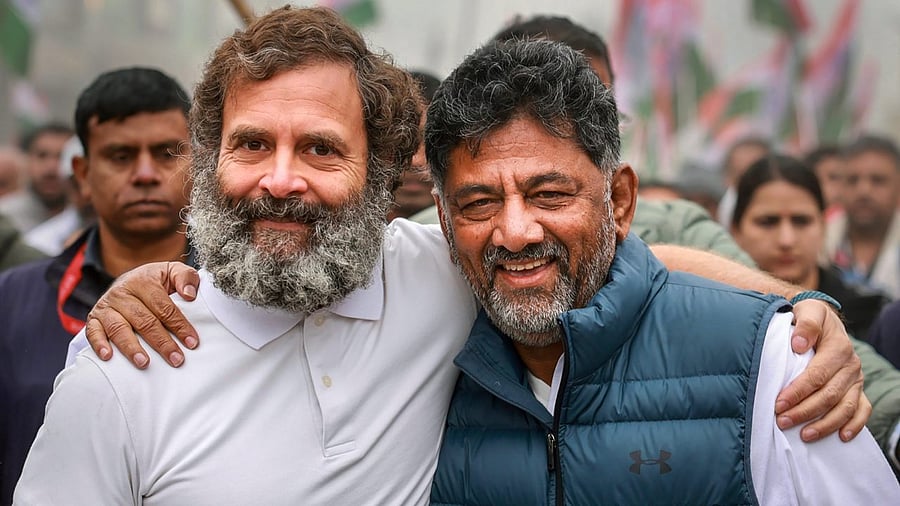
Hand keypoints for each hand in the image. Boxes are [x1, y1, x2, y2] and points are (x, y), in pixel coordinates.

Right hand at [86, 261, 200, 368]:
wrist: (129, 280)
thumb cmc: (155, 281)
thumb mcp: (172, 272)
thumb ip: (186, 277)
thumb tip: (189, 295)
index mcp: (143, 280)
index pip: (163, 307)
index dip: (179, 325)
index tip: (192, 342)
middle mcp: (122, 292)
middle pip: (144, 320)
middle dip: (161, 342)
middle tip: (176, 359)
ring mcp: (106, 306)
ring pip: (119, 328)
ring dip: (132, 348)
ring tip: (145, 363)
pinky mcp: (94, 318)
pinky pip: (93, 332)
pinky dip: (99, 344)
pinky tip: (109, 357)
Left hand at [775, 299, 868, 441]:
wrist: (824, 320)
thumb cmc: (810, 317)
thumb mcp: (808, 311)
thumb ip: (805, 324)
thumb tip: (799, 344)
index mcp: (838, 348)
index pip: (817, 375)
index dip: (798, 392)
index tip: (778, 404)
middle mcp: (851, 366)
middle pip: (829, 395)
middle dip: (804, 411)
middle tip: (782, 421)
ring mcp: (856, 380)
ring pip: (845, 407)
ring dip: (825, 424)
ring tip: (804, 435)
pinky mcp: (858, 389)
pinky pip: (862, 410)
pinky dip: (854, 425)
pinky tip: (842, 438)